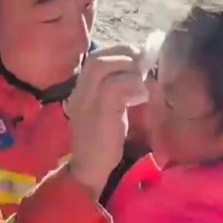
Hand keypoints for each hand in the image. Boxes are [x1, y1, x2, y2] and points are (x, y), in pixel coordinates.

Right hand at [66, 46, 143, 198]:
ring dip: (128, 68)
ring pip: (103, 67)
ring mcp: (86, 101)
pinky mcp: (98, 112)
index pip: (95, 59)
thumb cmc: (101, 144)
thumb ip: (117, 93)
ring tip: (141, 81)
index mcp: (80, 91)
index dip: (118, 53)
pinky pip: (114, 87)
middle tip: (142, 64)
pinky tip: (141, 97)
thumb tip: (140, 74)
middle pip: (97, 59)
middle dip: (123, 55)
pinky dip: (131, 86)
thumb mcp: (106, 112)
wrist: (88, 169)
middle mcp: (79, 92)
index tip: (137, 59)